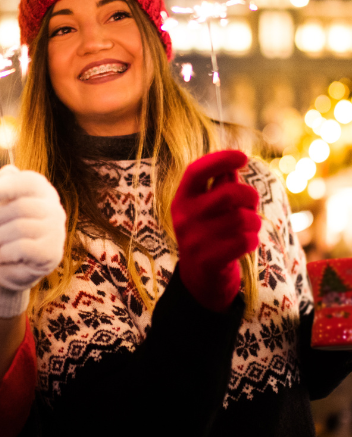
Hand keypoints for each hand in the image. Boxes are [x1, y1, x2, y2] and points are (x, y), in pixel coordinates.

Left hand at [0, 165, 66, 317]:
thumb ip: (1, 187)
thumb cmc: (1, 228)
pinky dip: (4, 252)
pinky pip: (23, 248)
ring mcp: (57, 231)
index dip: (6, 186)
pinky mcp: (52, 253)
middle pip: (20, 206)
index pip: (29, 182)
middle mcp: (55, 209)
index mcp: (43, 191)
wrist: (7, 265)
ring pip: (20, 228)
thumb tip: (3, 174)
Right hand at [171, 150, 260, 312]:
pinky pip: (245, 241)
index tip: (243, 157)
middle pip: (229, 193)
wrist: (200, 279)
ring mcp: (193, 239)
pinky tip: (246, 244)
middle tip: (251, 204)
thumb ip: (220, 184)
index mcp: (182, 199)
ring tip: (249, 228)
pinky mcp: (208, 260)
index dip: (220, 159)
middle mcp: (183, 217)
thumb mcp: (208, 207)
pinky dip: (253, 241)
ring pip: (243, 219)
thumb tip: (235, 159)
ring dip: (254, 222)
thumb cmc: (210, 234)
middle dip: (250, 196)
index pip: (196, 171)